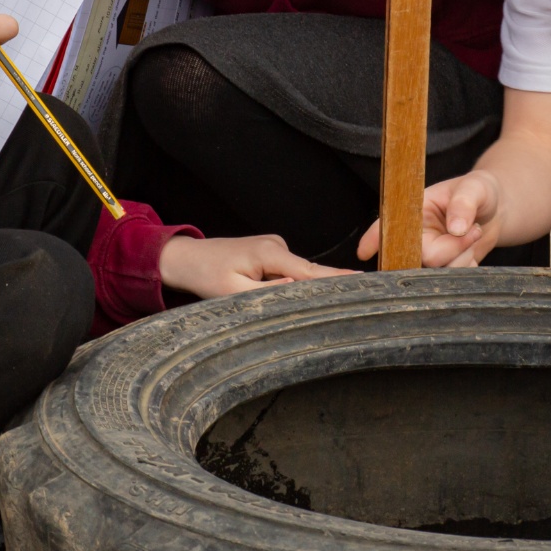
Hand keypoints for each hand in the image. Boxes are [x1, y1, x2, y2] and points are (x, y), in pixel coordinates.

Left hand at [158, 234, 353, 299]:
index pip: (311, 271)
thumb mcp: (233, 292)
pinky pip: (285, 272)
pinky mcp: (269, 253)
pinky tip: (267, 292)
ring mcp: (274, 247)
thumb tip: (297, 291)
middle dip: (322, 289)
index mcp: (270, 253)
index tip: (365, 280)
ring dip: (292, 290)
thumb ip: (268, 294)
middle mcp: (276, 245)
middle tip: (344, 305)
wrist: (185, 258)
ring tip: (270, 297)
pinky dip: (284, 284)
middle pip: (308, 273)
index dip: (338, 278)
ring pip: (295, 275)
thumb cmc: (205, 275)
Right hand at [356, 171, 503, 267]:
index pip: (390, 225)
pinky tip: (473, 250)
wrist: (498, 209)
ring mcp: (431, 253)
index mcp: (415, 210)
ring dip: (464, 257)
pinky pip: (453, 278)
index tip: (363, 252)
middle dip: (452, 248)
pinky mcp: (445, 267)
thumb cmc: (480, 191)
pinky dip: (469, 266)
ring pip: (439, 271)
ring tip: (474, 234)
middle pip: (423, 256)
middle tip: (473, 230)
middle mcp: (418, 234)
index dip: (375, 238)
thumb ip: (464, 204)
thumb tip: (455, 228)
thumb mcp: (475, 187)